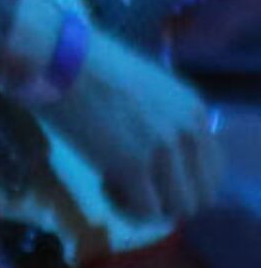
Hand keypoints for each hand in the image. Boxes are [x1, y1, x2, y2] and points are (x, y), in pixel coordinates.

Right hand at [47, 24, 224, 225]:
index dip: (182, 180)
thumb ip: (163, 117)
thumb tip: (158, 151)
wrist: (54, 56)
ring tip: (116, 185)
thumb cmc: (86, 62)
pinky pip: (146, 212)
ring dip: (148, 205)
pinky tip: (103, 185)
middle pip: (201, 194)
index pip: (212, 169)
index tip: (152, 175)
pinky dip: (126, 209)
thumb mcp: (143, 86)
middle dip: (168, 197)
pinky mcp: (133, 166)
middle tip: (135, 185)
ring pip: (177, 207)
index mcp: (193, 110)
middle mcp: (188, 131)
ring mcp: (163, 149)